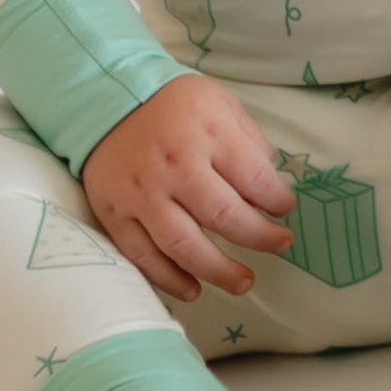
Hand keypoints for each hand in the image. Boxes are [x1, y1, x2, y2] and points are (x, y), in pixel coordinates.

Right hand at [82, 79, 294, 301]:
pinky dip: (168, 279)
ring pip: (183, 244)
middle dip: (259, 238)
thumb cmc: (174, 107)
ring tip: (244, 282)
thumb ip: (249, 145)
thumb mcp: (222, 105)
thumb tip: (268, 193)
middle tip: (279, 245)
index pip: (254, 177)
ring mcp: (142, 193)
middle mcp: (175, 165)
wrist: (105, 100)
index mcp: (208, 132)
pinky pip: (142, 255)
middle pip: (223, 216)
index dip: (278, 201)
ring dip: (218, 271)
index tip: (285, 211)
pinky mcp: (115, 213)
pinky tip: (193, 289)